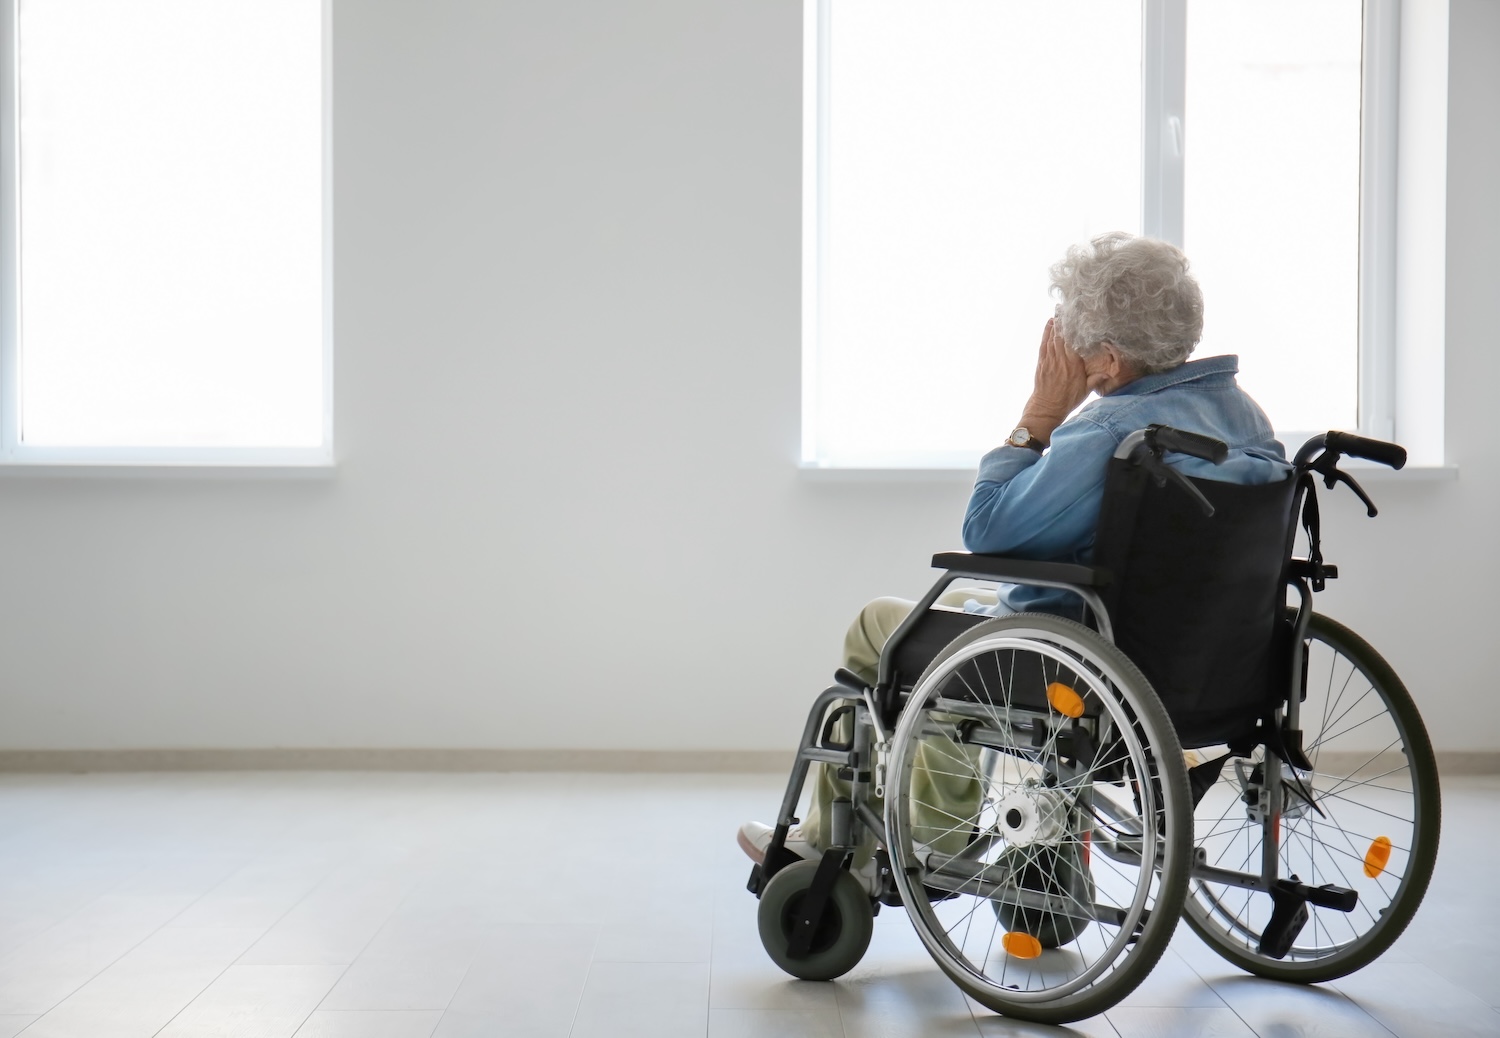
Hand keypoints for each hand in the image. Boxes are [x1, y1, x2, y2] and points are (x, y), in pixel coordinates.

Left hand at [1018, 318, 1104, 442]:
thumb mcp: (1086, 390)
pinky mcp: (1042, 363)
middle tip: (1066, 307)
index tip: (1077, 316)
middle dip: (1063, 321)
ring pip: (1052, 338)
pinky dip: (1046, 333)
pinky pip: (1044, 344)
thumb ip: (1097, 378)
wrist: (1047, 408)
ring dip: (1055, 324)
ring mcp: (1050, 360)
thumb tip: (1110, 372)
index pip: (1073, 342)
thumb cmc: (1068, 400)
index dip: (1074, 328)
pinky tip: (1049, 324)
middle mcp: (1061, 360)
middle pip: (1062, 336)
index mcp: (1073, 365)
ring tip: (1058, 311)